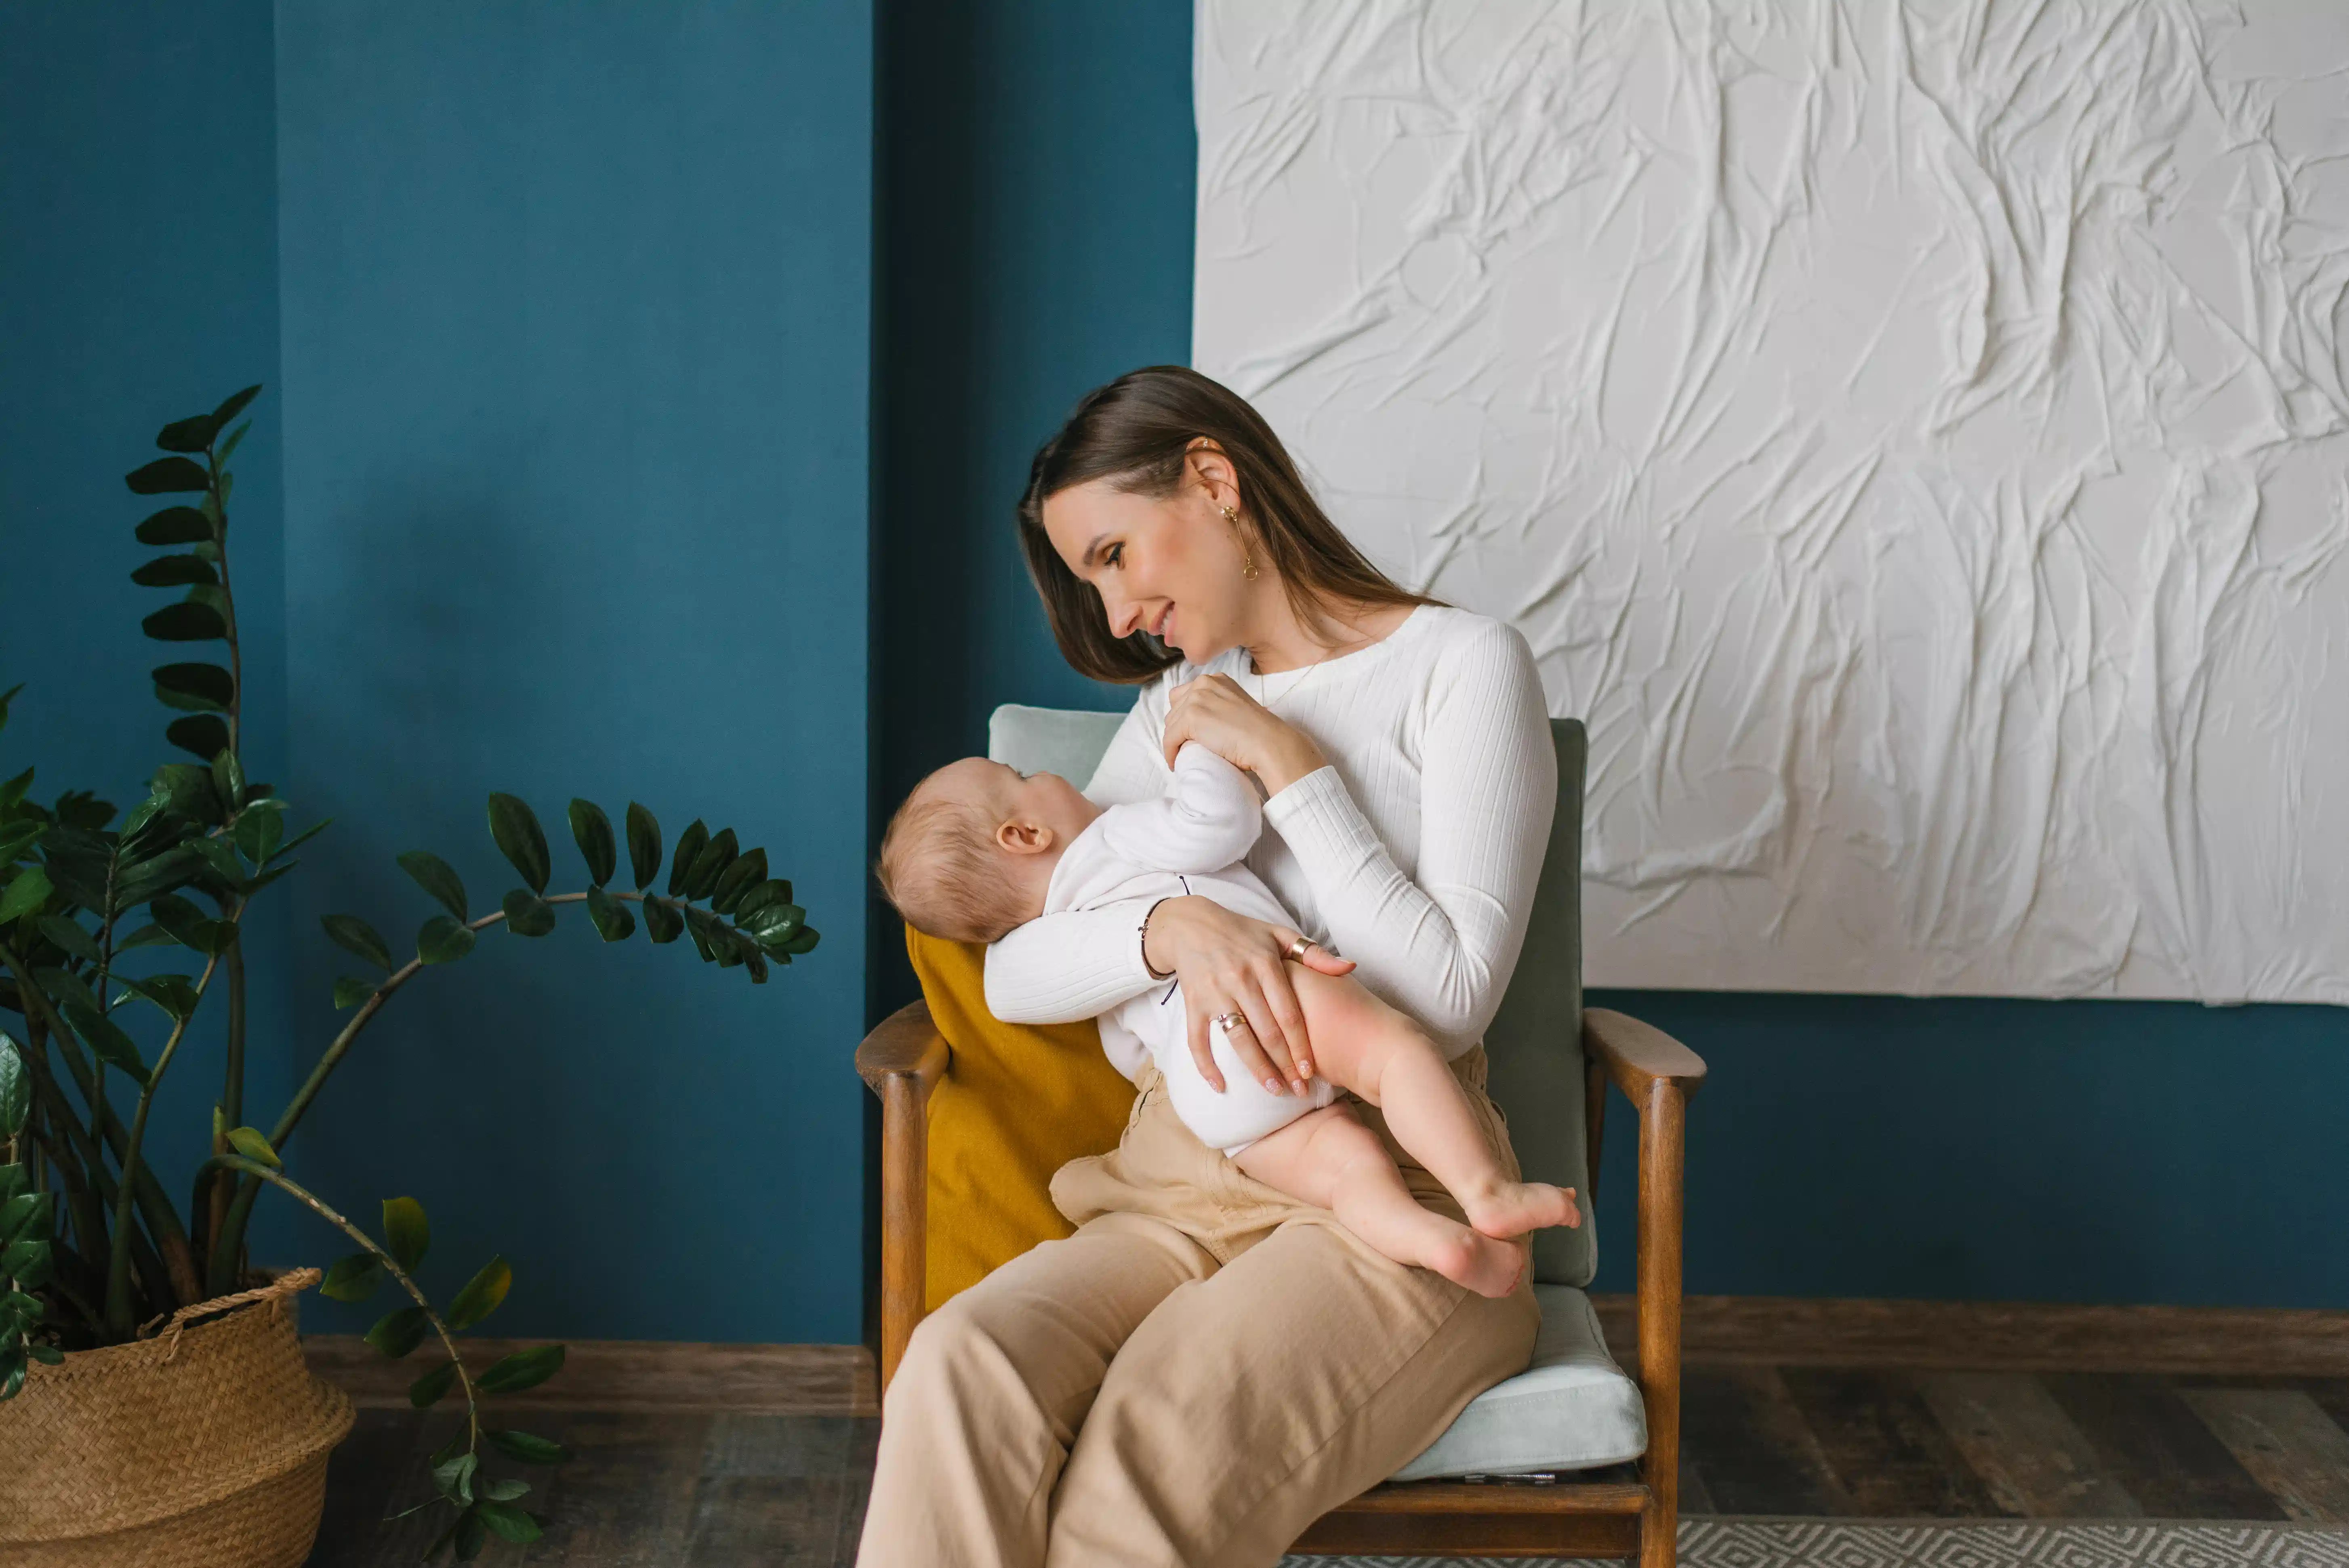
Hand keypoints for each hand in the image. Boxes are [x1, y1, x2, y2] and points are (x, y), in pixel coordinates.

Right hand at [1143, 896, 1353, 1095]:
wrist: (1190, 925)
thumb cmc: (1242, 932)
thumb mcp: (1279, 934)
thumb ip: (1314, 954)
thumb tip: (1350, 967)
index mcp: (1265, 964)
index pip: (1288, 1013)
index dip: (1300, 1045)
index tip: (1311, 1070)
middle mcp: (1240, 979)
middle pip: (1267, 1032)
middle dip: (1285, 1065)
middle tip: (1299, 1090)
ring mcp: (1214, 993)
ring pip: (1238, 1039)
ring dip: (1257, 1069)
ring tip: (1274, 1091)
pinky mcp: (1192, 1003)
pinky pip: (1197, 1040)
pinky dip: (1206, 1066)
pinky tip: (1221, 1087)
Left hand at [1162, 674, 1328, 795]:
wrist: (1267, 742)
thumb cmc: (1257, 733)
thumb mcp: (1235, 709)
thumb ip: (1217, 707)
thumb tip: (1199, 724)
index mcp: (1215, 680)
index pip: (1185, 695)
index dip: (1183, 716)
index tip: (1187, 734)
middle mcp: (1203, 683)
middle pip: (1174, 708)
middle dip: (1177, 728)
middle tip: (1184, 747)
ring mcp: (1196, 699)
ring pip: (1170, 724)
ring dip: (1173, 741)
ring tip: (1181, 756)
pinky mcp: (1191, 717)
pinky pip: (1169, 739)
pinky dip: (1169, 753)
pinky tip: (1174, 763)